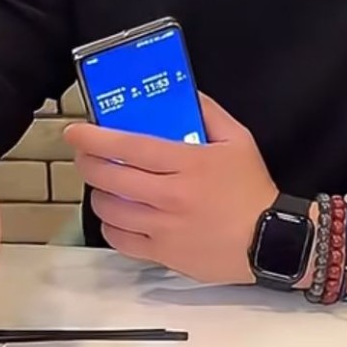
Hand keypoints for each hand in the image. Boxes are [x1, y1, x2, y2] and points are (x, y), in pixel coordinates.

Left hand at [65, 95, 276, 284]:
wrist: (271, 240)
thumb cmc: (252, 188)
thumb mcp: (239, 139)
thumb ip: (208, 112)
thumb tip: (181, 92)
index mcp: (187, 163)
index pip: (129, 147)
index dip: (95, 138)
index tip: (75, 131)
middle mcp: (170, 195)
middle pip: (110, 177)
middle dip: (87, 163)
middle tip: (85, 156)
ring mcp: (164, 228)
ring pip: (110, 209)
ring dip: (99, 194)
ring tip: (104, 186)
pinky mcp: (163, 254)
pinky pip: (120, 240)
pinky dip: (111, 226)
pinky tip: (117, 216)